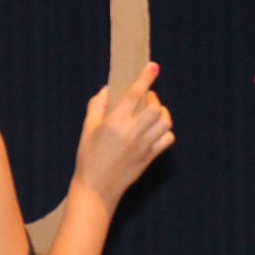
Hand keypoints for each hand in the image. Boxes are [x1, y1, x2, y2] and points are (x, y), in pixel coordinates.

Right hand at [71, 62, 175, 207]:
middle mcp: (132, 133)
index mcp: (115, 123)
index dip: (145, 78)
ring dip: (162, 113)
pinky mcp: (150, 157)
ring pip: (165, 123)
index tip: (153, 66)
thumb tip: (107, 90)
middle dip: (154, 98)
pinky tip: (156, 131)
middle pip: (156, 108)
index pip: (134, 94)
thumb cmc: (88, 157)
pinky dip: (166, 131)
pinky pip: (167, 140)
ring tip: (153, 113)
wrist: (97, 188)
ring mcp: (143, 146)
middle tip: (148, 98)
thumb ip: (96, 107)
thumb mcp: (87, 129)